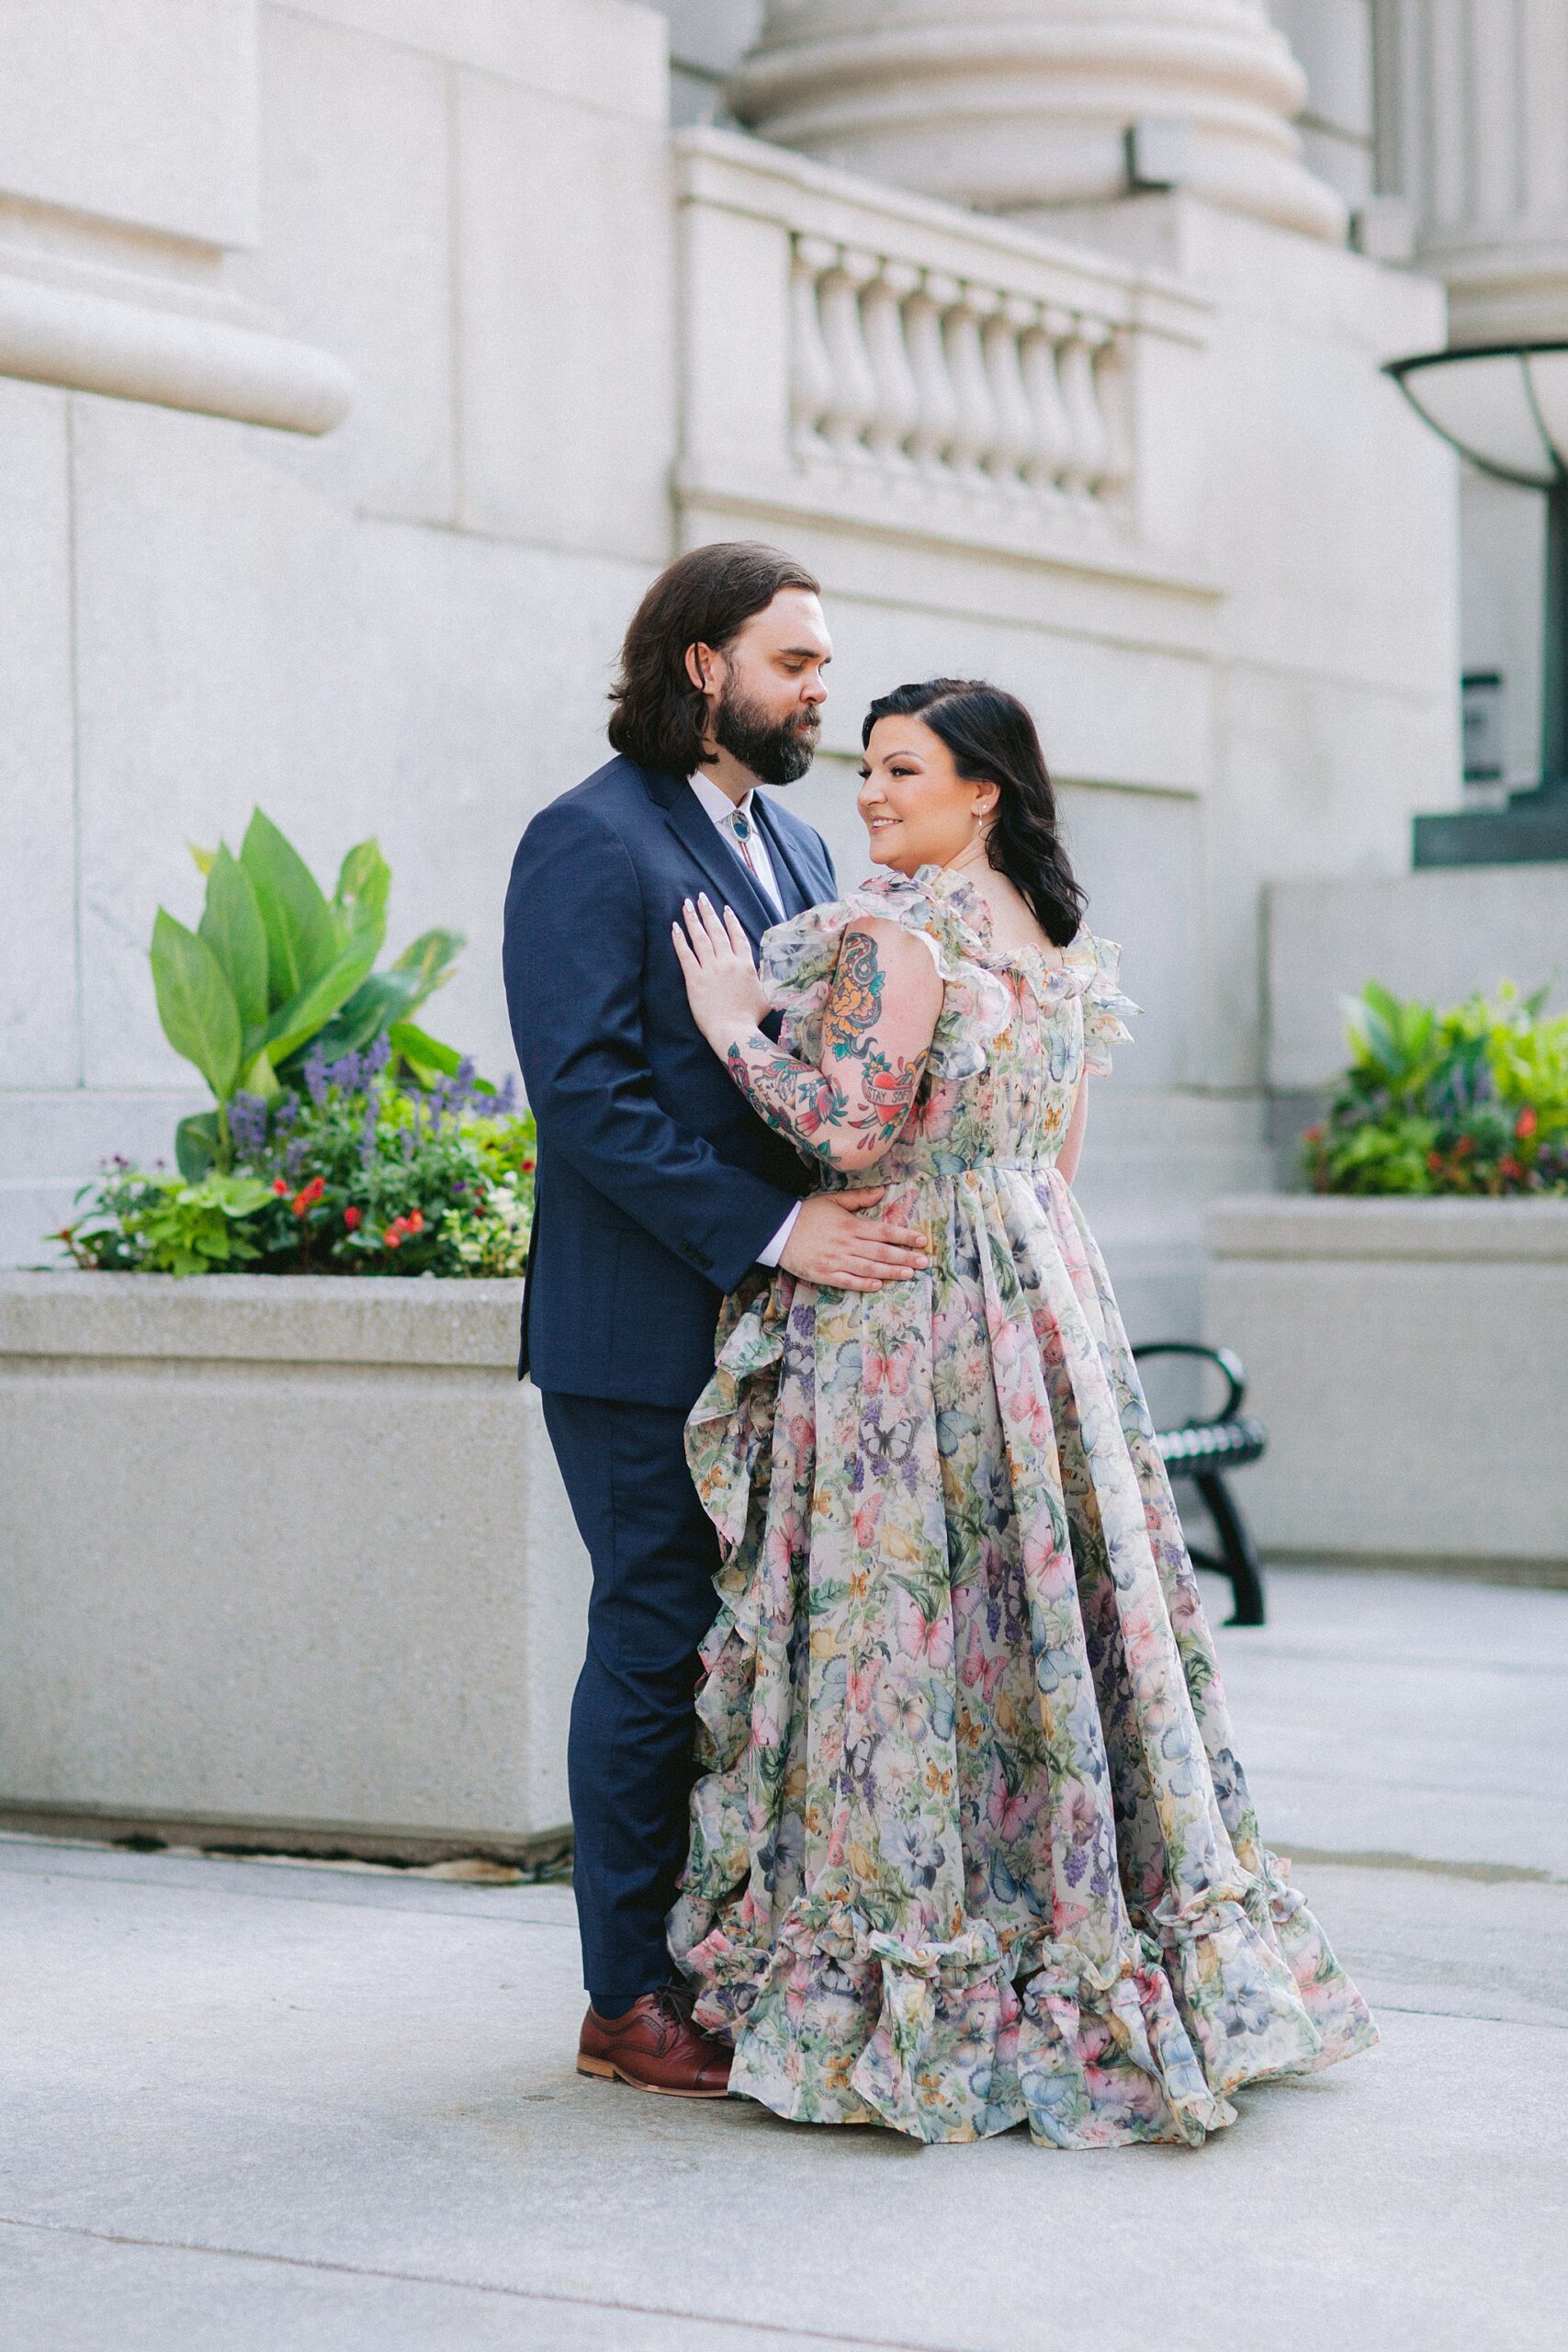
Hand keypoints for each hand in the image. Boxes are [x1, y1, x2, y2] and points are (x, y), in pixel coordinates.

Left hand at [671, 896, 769, 1047]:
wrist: (734, 1031)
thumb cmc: (750, 1018)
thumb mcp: (767, 996)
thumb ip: (765, 981)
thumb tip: (770, 975)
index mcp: (745, 964)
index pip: (737, 936)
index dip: (730, 921)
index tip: (725, 908)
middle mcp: (728, 962)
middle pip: (717, 931)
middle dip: (708, 912)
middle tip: (701, 897)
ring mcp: (711, 969)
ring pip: (701, 938)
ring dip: (693, 919)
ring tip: (687, 904)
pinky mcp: (695, 979)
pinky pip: (685, 954)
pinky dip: (680, 939)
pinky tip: (674, 927)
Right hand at [780, 1188, 930, 1290]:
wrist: (778, 1231)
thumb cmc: (807, 1215)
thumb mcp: (833, 1201)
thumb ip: (858, 1198)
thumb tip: (881, 1193)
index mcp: (851, 1225)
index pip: (884, 1231)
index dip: (904, 1236)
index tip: (921, 1240)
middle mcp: (847, 1244)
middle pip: (882, 1252)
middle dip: (905, 1257)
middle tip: (925, 1262)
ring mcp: (836, 1261)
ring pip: (869, 1268)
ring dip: (891, 1272)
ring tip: (910, 1274)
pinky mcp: (825, 1274)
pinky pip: (848, 1281)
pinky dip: (864, 1284)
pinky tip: (880, 1285)